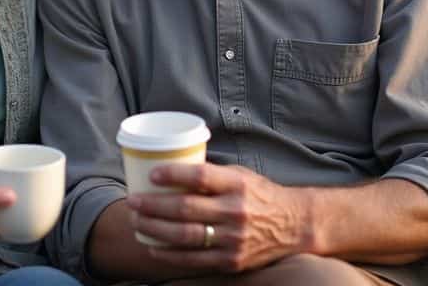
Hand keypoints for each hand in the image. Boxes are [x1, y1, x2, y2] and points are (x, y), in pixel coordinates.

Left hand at [126, 163, 307, 273]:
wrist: (294, 226)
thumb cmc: (260, 195)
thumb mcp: (240, 176)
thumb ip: (212, 175)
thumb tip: (171, 167)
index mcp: (238, 185)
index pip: (201, 177)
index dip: (174, 175)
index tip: (152, 175)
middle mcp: (236, 211)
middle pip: (186, 208)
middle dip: (153, 205)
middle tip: (133, 201)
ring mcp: (234, 239)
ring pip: (186, 236)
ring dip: (155, 229)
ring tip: (137, 222)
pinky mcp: (232, 260)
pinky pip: (194, 259)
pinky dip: (169, 254)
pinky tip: (153, 246)